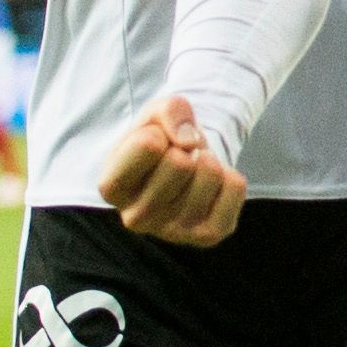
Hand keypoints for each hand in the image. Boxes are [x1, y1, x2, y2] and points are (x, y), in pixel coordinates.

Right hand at [100, 95, 245, 245]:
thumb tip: (189, 143)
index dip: (159, 131)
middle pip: (180, 163)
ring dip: (208, 160)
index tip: (155, 142)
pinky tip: (210, 187)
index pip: (148, 144)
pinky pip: (235, 187)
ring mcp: (172, 231)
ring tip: (194, 170)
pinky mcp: (208, 235)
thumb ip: (167, 111)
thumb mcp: (155, 115)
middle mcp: (135, 217)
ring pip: (211, 172)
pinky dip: (230, 176)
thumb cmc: (161, 141)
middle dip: (185, 148)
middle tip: (178, 158)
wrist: (185, 166)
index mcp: (111, 187)